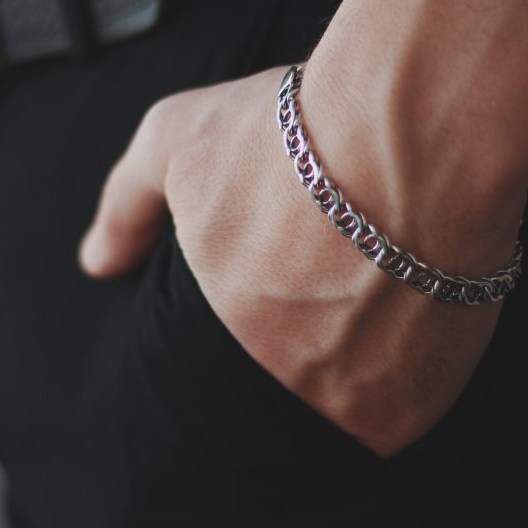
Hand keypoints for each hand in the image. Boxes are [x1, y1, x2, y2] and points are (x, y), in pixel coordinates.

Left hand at [78, 0, 527, 456]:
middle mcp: (297, 387)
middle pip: (296, 384)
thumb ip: (126, 207)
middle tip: (336, 283)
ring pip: (356, 400)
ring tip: (378, 288)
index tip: (281, 292)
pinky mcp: (433, 392)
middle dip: (310, 343)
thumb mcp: (174, 144)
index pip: (223, 373)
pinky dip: (414, 362)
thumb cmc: (289, 131)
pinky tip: (416, 300)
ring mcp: (369, 398)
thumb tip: (94, 261)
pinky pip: (413, 398)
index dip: (258, 327)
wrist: (414, 126)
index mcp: (228, 342)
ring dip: (364, 358)